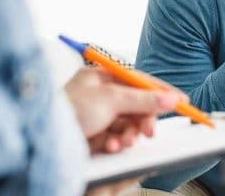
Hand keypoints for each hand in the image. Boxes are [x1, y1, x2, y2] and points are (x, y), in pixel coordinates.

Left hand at [65, 67, 184, 153]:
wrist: (41, 138)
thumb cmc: (67, 109)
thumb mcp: (110, 100)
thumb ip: (143, 100)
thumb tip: (170, 98)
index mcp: (103, 77)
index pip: (140, 81)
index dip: (162, 91)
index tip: (182, 101)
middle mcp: (100, 94)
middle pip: (136, 105)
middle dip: (142, 120)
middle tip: (149, 131)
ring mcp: (96, 115)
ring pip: (127, 124)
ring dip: (128, 135)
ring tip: (122, 142)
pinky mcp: (93, 135)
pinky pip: (115, 138)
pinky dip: (116, 143)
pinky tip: (110, 147)